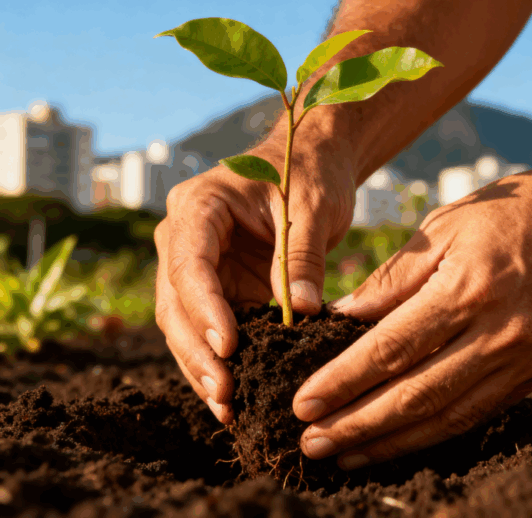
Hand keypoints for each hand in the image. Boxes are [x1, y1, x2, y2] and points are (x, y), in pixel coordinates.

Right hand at [154, 139, 354, 422]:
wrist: (311, 164)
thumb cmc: (309, 174)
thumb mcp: (313, 208)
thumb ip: (303, 258)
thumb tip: (302, 313)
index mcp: (199, 207)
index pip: (190, 263)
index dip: (205, 308)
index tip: (227, 346)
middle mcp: (184, 239)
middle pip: (176, 303)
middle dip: (198, 352)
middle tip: (225, 394)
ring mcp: (197, 268)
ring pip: (185, 326)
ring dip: (203, 368)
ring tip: (228, 409)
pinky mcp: (218, 290)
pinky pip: (212, 331)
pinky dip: (222, 364)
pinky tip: (236, 400)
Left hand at [292, 151, 531, 468]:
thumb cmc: (525, 207)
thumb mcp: (451, 221)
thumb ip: (396, 275)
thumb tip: (344, 318)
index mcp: (468, 286)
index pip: (390, 348)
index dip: (343, 381)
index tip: (302, 403)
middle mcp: (499, 331)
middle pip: (415, 394)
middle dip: (357, 425)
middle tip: (311, 444)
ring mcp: (528, 357)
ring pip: (450, 415)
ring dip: (393, 441)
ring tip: (347, 456)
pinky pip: (484, 411)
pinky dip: (440, 430)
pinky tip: (406, 439)